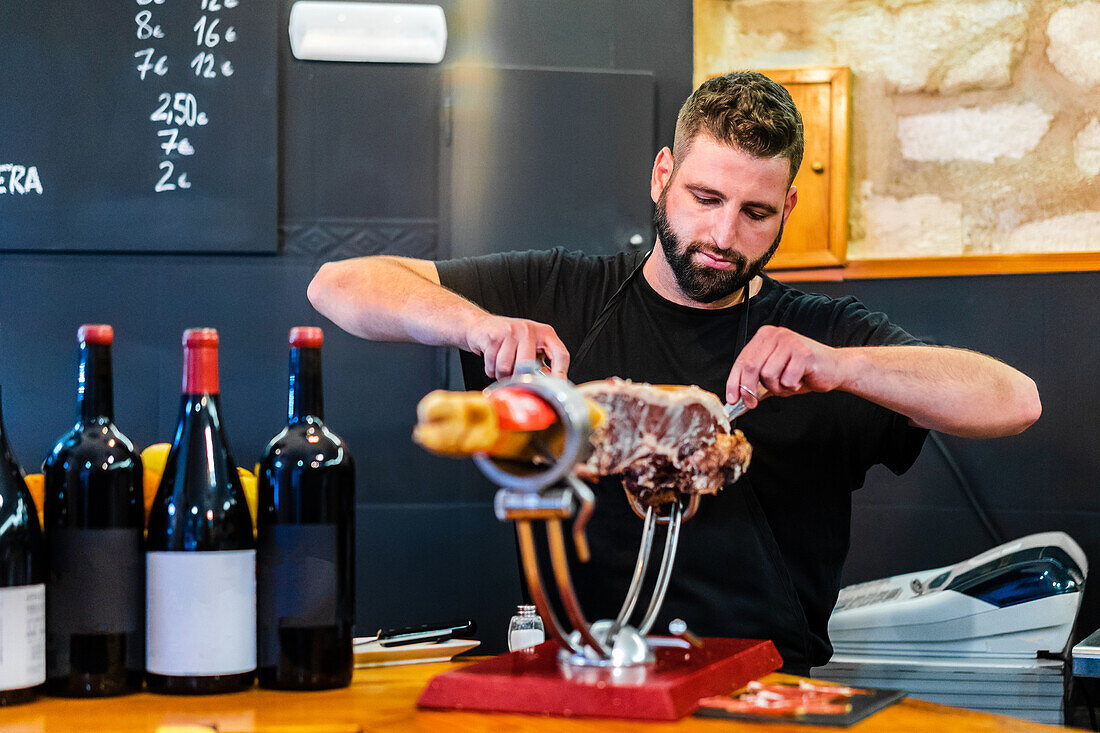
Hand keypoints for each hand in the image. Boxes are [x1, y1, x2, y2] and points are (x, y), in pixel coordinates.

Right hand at [466, 315, 570, 379]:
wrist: (481, 325)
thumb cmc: (509, 338)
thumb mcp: (531, 346)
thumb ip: (542, 364)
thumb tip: (551, 386)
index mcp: (545, 333)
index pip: (560, 355)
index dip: (560, 374)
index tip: (556, 389)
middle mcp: (530, 330)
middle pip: (528, 366)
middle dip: (519, 379)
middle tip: (516, 380)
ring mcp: (511, 331)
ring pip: (507, 368)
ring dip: (502, 375)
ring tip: (503, 369)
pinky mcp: (493, 336)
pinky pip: (492, 365)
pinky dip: (491, 370)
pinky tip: (492, 362)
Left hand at [725, 326, 843, 408]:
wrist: (835, 368)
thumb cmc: (803, 371)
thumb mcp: (775, 377)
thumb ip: (756, 384)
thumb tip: (737, 399)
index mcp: (764, 337)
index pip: (741, 360)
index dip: (733, 382)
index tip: (731, 399)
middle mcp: (775, 335)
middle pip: (750, 367)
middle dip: (748, 390)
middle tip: (752, 404)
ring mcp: (789, 341)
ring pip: (768, 375)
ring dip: (777, 387)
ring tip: (789, 383)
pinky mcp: (803, 352)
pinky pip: (786, 379)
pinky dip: (792, 386)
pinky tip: (800, 380)